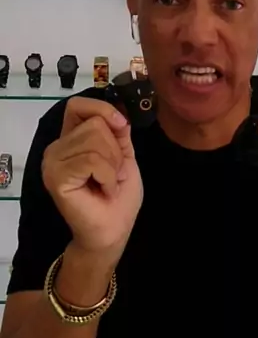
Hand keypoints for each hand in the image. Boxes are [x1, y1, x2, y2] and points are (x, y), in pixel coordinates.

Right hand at [42, 97, 142, 257]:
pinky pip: (93, 160)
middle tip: (112, 175)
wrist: (112, 232)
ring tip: (107, 184)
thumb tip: (118, 112)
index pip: (78, 106)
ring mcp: (53, 162)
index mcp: (70, 140)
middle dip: (115, 151)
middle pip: (95, 124)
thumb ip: (118, 134)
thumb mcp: (123, 157)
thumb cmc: (117, 198)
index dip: (102, 110)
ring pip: (95, 141)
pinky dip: (108, 176)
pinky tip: (104, 191)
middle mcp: (56, 148)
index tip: (121, 127)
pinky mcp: (56, 177)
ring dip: (113, 166)